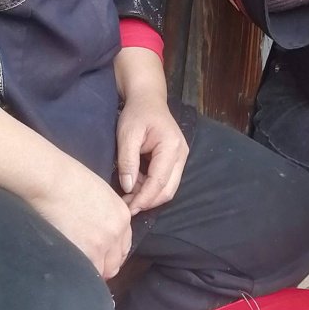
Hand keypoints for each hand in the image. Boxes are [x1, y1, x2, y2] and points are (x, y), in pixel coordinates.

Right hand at [29, 159, 132, 278]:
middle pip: (116, 262)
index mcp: (122, 216)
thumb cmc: (69, 181)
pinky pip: (89, 273)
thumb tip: (98, 231)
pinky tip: (71, 264)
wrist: (52, 181)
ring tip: (77, 264)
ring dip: (92, 270)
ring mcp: (103, 244)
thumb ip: (106, 216)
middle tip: (87, 263)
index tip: (101, 256)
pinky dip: (81, 272)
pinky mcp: (87, 253)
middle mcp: (117, 232)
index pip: (124, 246)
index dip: (111, 254)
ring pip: (103, 271)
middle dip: (103, 265)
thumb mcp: (100, 195)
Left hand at [116, 96, 189, 215]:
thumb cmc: (137, 113)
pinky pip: (166, 181)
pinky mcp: (176, 160)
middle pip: (168, 190)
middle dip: (148, 201)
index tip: (128, 209)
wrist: (148, 100)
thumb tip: (127, 188)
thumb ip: (128, 161)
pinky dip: (150, 187)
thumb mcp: (127, 134)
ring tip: (128, 196)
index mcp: (171, 146)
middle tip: (127, 207)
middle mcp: (181, 155)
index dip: (144, 198)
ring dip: (148, 196)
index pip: (159, 181)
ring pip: (168, 188)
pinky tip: (135, 185)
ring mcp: (181, 158)